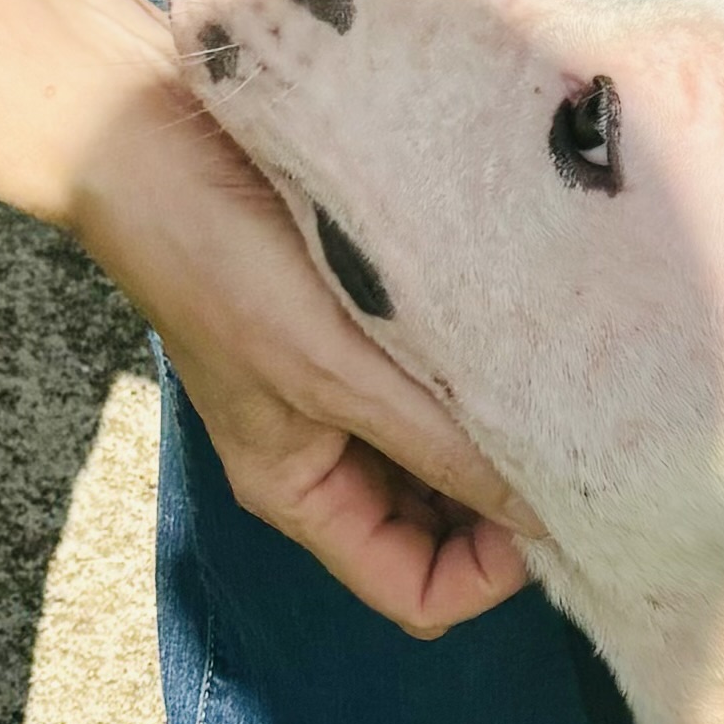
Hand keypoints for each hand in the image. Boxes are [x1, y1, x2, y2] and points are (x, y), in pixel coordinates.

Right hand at [0, 0, 536, 633]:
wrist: (146, 128)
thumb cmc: (217, 258)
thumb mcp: (333, 371)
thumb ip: (440, 450)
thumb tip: (554, 519)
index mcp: (306, 494)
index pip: (420, 595)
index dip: (490, 575)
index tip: (542, 511)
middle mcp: (335, 461)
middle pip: (451, 535)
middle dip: (510, 508)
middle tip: (577, 451)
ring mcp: (352, 398)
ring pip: (457, 463)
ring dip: (505, 442)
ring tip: (556, 398)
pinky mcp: (371, 335)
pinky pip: (449, 389)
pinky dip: (489, 384)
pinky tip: (525, 346)